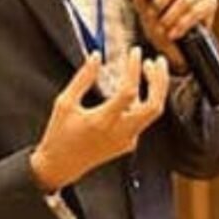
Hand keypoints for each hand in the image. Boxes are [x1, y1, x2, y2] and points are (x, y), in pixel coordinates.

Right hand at [29, 48, 169, 191]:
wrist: (60, 166)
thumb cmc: (59, 135)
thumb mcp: (64, 103)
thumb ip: (82, 79)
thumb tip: (96, 56)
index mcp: (102, 121)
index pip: (128, 91)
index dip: (134, 69)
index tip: (134, 52)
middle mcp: (119, 132)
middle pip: (154, 106)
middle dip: (160, 81)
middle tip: (157, 60)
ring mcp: (127, 140)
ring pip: (152, 112)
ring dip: (155, 89)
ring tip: (149, 68)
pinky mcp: (128, 144)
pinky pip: (141, 119)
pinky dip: (142, 101)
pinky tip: (133, 90)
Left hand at [129, 0, 217, 72]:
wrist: (170, 42)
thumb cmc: (156, 18)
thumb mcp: (142, 5)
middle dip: (161, 0)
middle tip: (152, 13)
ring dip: (170, 16)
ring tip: (162, 27)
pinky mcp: (210, 4)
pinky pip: (197, 11)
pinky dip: (182, 24)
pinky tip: (173, 33)